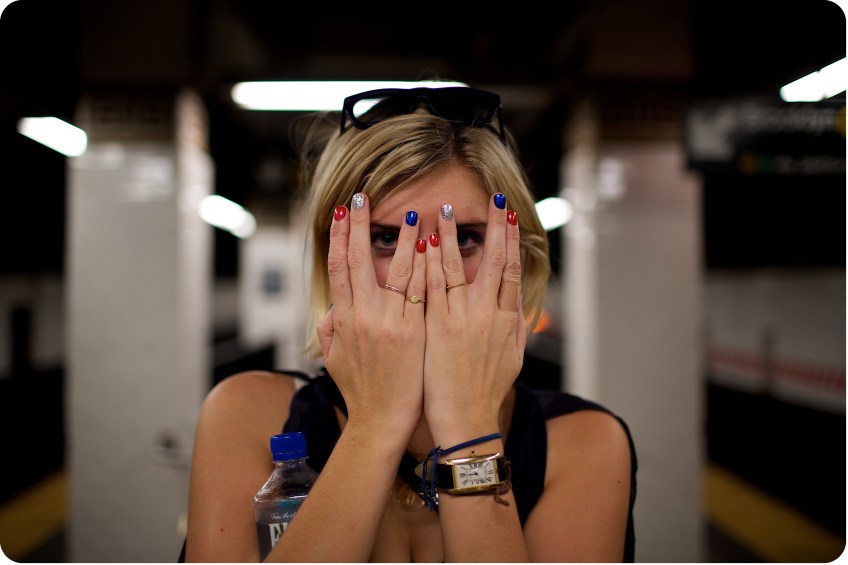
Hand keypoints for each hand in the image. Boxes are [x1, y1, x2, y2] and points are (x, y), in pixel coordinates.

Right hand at [317, 194, 426, 437]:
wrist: (382, 420)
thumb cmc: (360, 390)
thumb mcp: (335, 357)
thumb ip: (330, 328)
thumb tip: (332, 307)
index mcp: (344, 319)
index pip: (338, 267)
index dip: (338, 236)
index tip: (340, 212)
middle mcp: (365, 316)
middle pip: (360, 260)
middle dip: (360, 226)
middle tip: (361, 197)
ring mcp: (392, 322)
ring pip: (397, 271)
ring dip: (403, 239)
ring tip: (410, 214)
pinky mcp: (416, 331)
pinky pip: (423, 291)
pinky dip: (426, 267)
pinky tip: (431, 246)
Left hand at [422, 194, 525, 442]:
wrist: (466, 420)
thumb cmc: (487, 392)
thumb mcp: (513, 358)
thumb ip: (517, 328)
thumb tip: (520, 306)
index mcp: (506, 320)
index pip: (510, 270)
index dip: (511, 240)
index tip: (510, 216)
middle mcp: (487, 314)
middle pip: (492, 260)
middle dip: (494, 227)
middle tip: (494, 199)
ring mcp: (461, 320)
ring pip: (456, 268)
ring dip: (450, 236)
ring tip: (445, 210)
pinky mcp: (436, 328)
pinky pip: (431, 287)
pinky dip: (427, 262)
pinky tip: (422, 241)